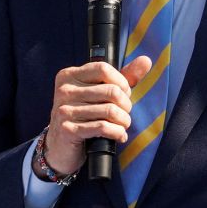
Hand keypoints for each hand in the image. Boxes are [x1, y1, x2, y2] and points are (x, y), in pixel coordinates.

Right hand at [37, 56, 152, 176]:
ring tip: (123, 125)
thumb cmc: (84, 115)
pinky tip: (119, 136)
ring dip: (124, 121)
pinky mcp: (68, 130)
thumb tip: (146, 60)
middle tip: (125, 113)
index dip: (121, 81)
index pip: (103, 69)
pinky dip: (117, 132)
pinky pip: (103, 127)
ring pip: (110, 111)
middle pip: (111, 91)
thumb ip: (123, 76)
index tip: (124, 93)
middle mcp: (64, 90)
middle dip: (126, 105)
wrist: (60, 147)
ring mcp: (64, 110)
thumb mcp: (100, 92)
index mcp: (69, 75)